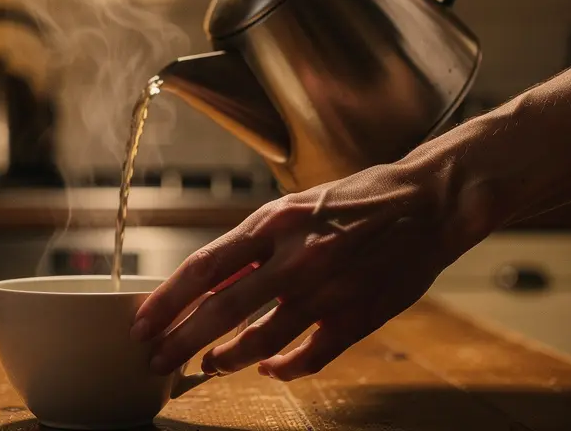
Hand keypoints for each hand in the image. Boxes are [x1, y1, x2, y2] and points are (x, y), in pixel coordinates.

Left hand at [130, 157, 490, 380]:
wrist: (429, 202)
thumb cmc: (356, 200)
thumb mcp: (296, 206)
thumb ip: (255, 245)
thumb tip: (212, 280)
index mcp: (275, 222)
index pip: (204, 267)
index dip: (167, 300)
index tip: (142, 323)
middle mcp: (297, 258)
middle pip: (222, 310)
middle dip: (181, 341)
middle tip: (155, 360)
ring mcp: (329, 291)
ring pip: (262, 341)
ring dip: (227, 358)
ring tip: (207, 365)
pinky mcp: (359, 317)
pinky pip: (311, 356)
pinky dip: (284, 368)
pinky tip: (268, 369)